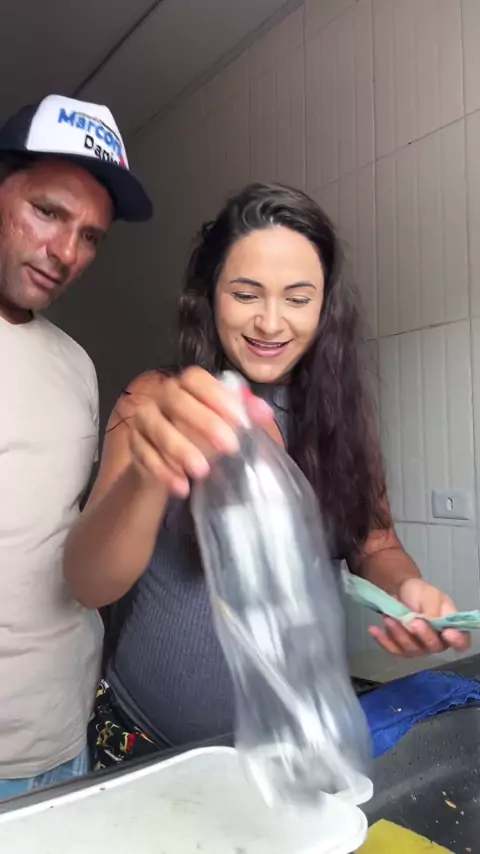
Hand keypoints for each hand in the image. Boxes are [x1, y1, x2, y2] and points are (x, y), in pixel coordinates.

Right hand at [127, 367, 272, 496]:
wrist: (168, 466)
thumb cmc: (200, 439)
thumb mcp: (225, 427)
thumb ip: (245, 416)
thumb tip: (265, 413)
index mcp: (185, 386)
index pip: (196, 379)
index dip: (217, 395)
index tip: (240, 419)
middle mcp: (160, 397)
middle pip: (177, 401)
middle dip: (205, 423)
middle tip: (230, 446)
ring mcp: (143, 420)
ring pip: (158, 430)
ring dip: (181, 450)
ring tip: (202, 472)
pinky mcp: (134, 445)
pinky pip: (145, 456)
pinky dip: (164, 472)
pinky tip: (181, 487)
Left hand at [368, 577, 470, 656]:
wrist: (399, 590)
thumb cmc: (419, 593)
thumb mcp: (430, 595)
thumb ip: (433, 610)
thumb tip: (431, 623)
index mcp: (451, 628)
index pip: (461, 642)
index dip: (457, 641)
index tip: (447, 633)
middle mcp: (437, 642)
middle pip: (433, 646)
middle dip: (422, 634)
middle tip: (413, 621)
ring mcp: (418, 647)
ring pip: (411, 649)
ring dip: (399, 634)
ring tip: (389, 618)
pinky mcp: (400, 648)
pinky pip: (393, 650)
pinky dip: (383, 640)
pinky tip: (374, 629)